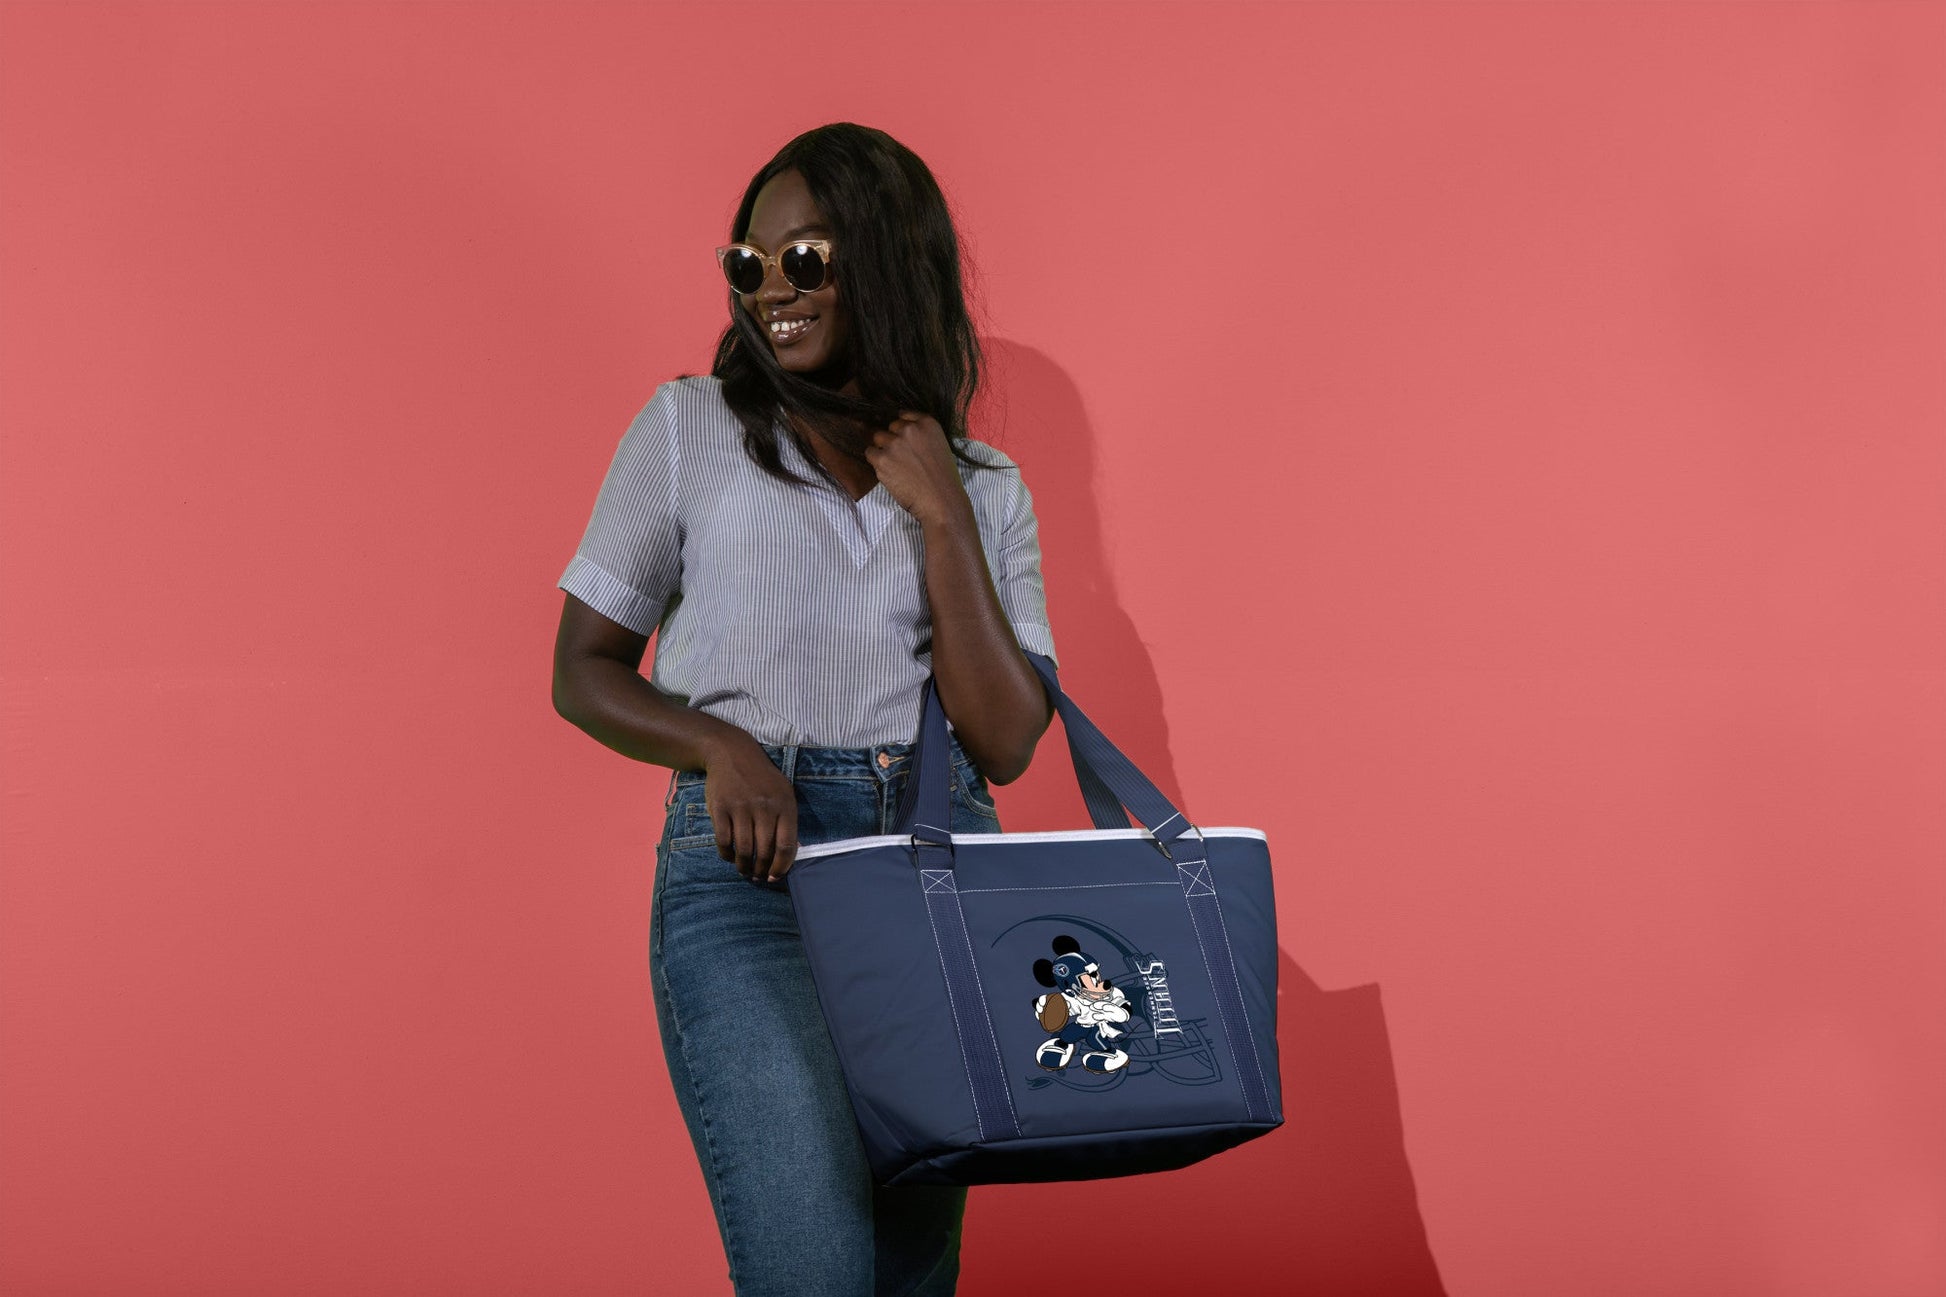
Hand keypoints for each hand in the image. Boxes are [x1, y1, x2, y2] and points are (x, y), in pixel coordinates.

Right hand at [699, 734, 799, 883]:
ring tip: (745, 871)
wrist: (731, 753)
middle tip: (759, 877)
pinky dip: (726, 854)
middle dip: (762, 870)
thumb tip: (791, 852)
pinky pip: (724, 840)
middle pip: (764, 850)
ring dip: (744, 866)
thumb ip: (787, 820)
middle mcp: (764, 807)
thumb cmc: (762, 778)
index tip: (776, 877)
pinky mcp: (720, 808)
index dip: (781, 866)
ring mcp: (741, 807)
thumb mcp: (783, 792)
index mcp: (784, 805)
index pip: (786, 845)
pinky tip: (730, 857)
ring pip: (743, 849)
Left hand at [862, 411, 972, 528]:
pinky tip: (889, 472)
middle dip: (893, 440)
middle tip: (902, 457)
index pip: (904, 415)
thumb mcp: (940, 446)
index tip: (904, 439)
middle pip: (890, 427)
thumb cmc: (943, 478)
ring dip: (883, 450)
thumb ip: (923, 435)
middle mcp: (910, 429)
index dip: (903, 429)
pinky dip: (876, 462)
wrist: (941, 500)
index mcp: (928, 423)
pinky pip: (870, 453)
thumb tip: (902, 433)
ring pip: (878, 438)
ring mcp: (895, 443)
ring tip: (895, 466)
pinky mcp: (882, 458)